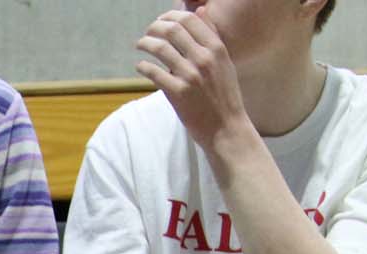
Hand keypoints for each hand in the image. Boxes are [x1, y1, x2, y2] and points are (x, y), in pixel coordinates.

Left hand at [135, 7, 248, 150]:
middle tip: (148, 32)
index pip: (190, 20)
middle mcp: (204, 59)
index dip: (171, 16)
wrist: (226, 128)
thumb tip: (199, 11)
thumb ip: (212, 36)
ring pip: (160, 48)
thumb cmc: (225, 95)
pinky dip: (143, 66)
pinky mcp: (177, 93)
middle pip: (172, 30)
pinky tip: (140, 66)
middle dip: (155, 27)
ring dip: (145, 43)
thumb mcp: (225, 62)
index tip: (161, 20)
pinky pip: (154, 72)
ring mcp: (190, 76)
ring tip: (140, 44)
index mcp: (217, 49)